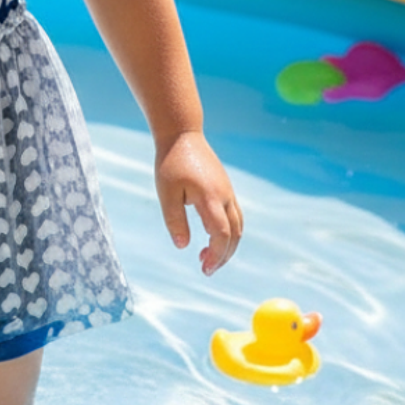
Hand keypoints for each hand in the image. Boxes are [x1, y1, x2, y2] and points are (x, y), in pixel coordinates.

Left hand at [155, 131, 242, 276]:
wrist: (182, 135)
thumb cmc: (171, 163)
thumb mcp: (167, 193)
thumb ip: (174, 220)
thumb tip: (182, 246)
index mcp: (210, 198)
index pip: (221, 234)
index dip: (216, 254)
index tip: (203, 268)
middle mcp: (225, 196)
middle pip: (234, 234)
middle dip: (223, 256)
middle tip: (206, 269)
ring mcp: (228, 192)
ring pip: (238, 226)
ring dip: (227, 246)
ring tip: (206, 257)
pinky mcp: (226, 189)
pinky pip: (235, 216)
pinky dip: (228, 232)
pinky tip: (211, 237)